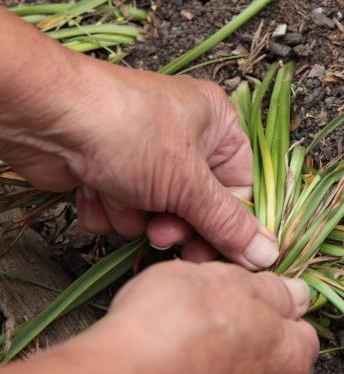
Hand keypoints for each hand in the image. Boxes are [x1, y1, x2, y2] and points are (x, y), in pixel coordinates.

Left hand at [0, 9, 276, 267]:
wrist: (47, 119)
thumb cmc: (127, 130)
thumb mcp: (189, 183)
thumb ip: (228, 224)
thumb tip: (267, 254)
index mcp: (218, 124)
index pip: (240, 187)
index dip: (230, 224)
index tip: (218, 254)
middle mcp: (184, 136)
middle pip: (199, 205)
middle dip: (177, 223)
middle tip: (163, 234)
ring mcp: (145, 153)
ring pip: (158, 212)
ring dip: (137, 216)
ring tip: (123, 198)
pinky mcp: (109, 169)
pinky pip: (123, 209)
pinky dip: (108, 208)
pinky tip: (95, 189)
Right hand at [0, 260, 318, 373]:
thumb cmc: (178, 324)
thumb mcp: (232, 280)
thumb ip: (271, 289)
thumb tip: (296, 292)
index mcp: (291, 357)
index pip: (301, 330)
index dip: (276, 305)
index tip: (251, 292)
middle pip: (269, 353)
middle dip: (246, 329)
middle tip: (212, 307)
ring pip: (235, 373)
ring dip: (217, 353)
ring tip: (183, 330)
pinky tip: (168, 357)